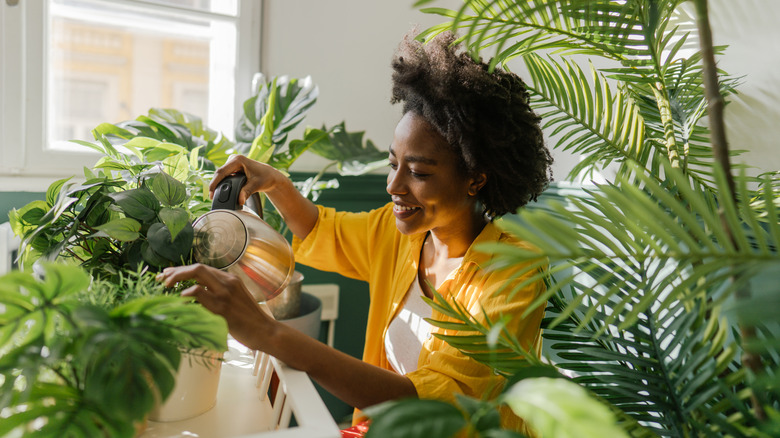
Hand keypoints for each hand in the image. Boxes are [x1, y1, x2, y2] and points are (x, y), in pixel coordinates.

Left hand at [156, 263, 275, 350]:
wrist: (264, 331)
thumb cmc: (248, 320)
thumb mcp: (235, 301)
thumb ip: (218, 294)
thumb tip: (195, 296)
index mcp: (230, 279)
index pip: (202, 268)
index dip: (182, 270)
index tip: (168, 275)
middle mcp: (228, 282)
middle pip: (197, 267)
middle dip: (176, 271)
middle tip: (162, 279)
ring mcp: (225, 293)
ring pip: (197, 274)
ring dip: (177, 278)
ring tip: (166, 287)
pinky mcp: (222, 307)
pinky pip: (199, 293)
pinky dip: (186, 293)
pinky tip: (180, 299)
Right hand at [209, 155, 283, 205]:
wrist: (270, 176)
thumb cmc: (265, 178)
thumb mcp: (256, 185)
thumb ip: (247, 192)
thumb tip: (240, 200)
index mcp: (238, 160)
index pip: (221, 172)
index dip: (214, 183)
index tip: (211, 194)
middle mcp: (233, 159)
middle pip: (219, 174)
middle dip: (215, 186)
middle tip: (213, 198)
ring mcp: (232, 163)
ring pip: (220, 175)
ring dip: (218, 185)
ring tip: (215, 197)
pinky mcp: (232, 168)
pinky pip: (224, 176)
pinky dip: (222, 184)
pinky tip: (220, 192)